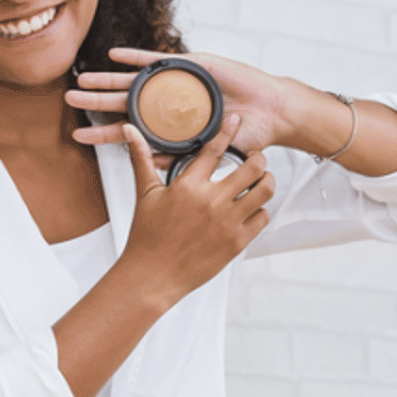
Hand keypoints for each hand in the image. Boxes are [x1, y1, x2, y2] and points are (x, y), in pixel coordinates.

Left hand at [67, 48, 298, 155]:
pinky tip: (114, 55)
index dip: (104, 133)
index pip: (130, 132)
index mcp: (170, 127)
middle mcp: (169, 104)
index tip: (78, 135)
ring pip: (134, 81)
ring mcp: (177, 84)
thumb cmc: (247, 136)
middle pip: (124, 102)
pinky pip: (157, 60)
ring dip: (107, 79)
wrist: (272, 114)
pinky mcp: (190, 66)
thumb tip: (152, 165)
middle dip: (96, 101)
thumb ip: (183, 155)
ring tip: (82, 78)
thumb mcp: (211, 152)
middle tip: (68, 99)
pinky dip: (135, 58)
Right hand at [73, 111, 275, 306]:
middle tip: (256, 158)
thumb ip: (142, 159)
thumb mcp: (145, 194)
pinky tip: (252, 208)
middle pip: (252, 167)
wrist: (153, 276)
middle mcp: (211, 202)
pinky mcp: (237, 242)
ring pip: (264, 191)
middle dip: (259, 158)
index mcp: (188, 186)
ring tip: (261, 179)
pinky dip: (261, 209)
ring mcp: (227, 222)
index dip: (228, 130)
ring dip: (267, 181)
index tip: (237, 120)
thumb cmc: (147, 236)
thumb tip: (130, 130)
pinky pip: (263, 217)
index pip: (214, 149)